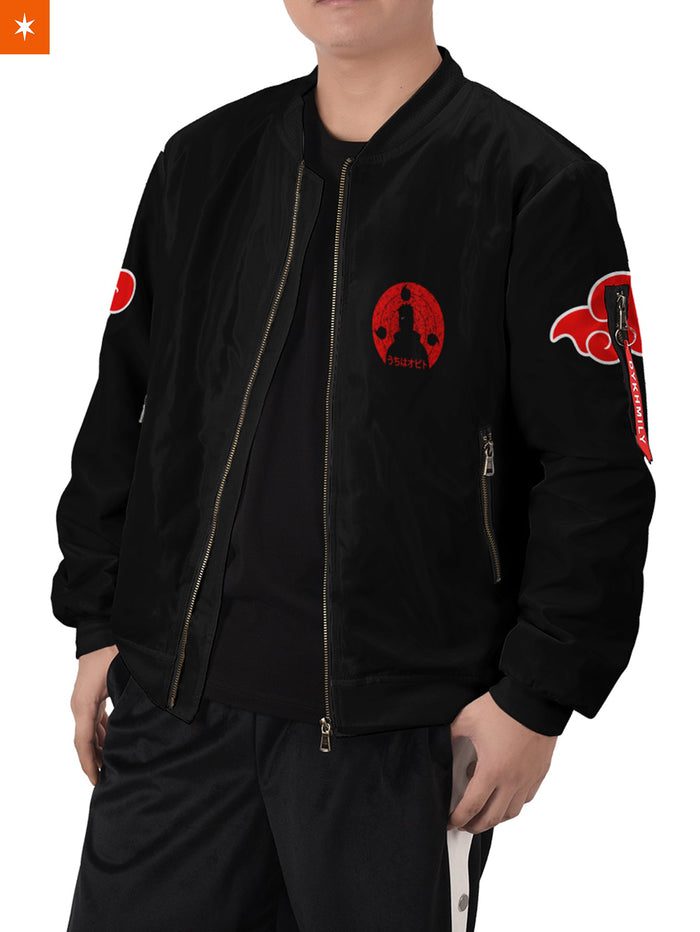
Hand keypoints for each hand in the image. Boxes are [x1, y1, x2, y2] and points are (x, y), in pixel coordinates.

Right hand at [70, 645, 117, 783]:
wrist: (100, 633)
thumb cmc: (112, 652)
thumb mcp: (119, 678)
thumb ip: (128, 700)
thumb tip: (143, 719)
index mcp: (84, 705)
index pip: (84, 741)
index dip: (90, 763)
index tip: (96, 780)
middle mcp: (81, 706)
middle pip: (86, 741)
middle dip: (95, 761)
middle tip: (108, 781)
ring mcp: (84, 702)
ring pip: (91, 733)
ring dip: (100, 750)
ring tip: (113, 767)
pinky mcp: (91, 698)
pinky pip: (95, 722)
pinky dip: (103, 736)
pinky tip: (114, 745)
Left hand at [448, 691, 556, 833]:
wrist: (535, 699)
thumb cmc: (502, 708)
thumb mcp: (467, 720)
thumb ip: (450, 736)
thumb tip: (440, 746)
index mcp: (491, 771)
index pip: (471, 807)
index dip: (457, 818)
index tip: (449, 821)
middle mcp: (512, 781)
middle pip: (492, 818)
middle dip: (474, 825)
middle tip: (464, 824)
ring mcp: (528, 778)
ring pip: (511, 813)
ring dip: (495, 818)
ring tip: (483, 812)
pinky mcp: (539, 772)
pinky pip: (526, 798)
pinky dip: (513, 804)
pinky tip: (505, 795)